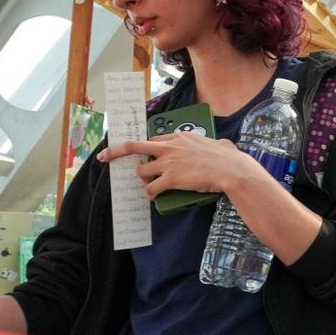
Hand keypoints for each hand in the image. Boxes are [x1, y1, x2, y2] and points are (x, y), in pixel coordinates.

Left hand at [98, 133, 253, 199]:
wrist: (231, 170)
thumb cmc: (229, 157)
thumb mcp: (220, 143)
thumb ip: (215, 143)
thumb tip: (223, 144)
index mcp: (179, 137)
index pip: (153, 140)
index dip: (145, 148)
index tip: (137, 151)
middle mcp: (169, 148)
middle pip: (134, 147)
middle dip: (115, 151)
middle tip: (104, 157)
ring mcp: (169, 163)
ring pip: (141, 171)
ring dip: (141, 179)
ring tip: (147, 186)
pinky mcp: (171, 179)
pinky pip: (151, 188)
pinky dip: (149, 194)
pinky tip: (152, 197)